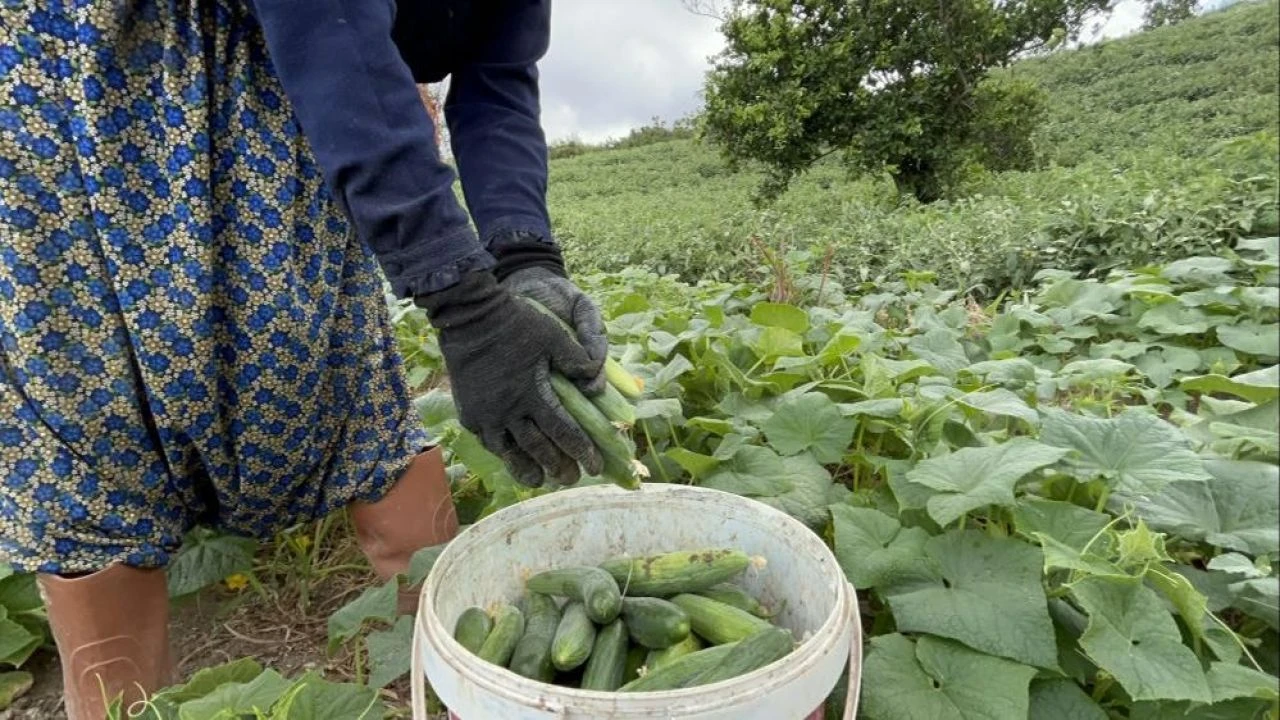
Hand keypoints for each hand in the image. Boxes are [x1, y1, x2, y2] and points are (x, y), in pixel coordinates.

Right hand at [416, 271, 603, 486]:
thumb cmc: (516, 322)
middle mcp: (509, 410)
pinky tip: (510, 457)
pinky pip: (488, 441)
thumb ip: (578, 360)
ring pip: (509, 451)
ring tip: (540, 480)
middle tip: (571, 478)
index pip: (564, 432)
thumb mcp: (554, 335)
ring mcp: (486, 414)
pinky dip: (503, 453)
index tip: (594, 466)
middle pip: (538, 448)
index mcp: (533, 393)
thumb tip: (597, 386)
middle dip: (557, 466)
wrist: (469, 316)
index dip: (581, 451)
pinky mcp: (469, 412)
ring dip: (526, 468)